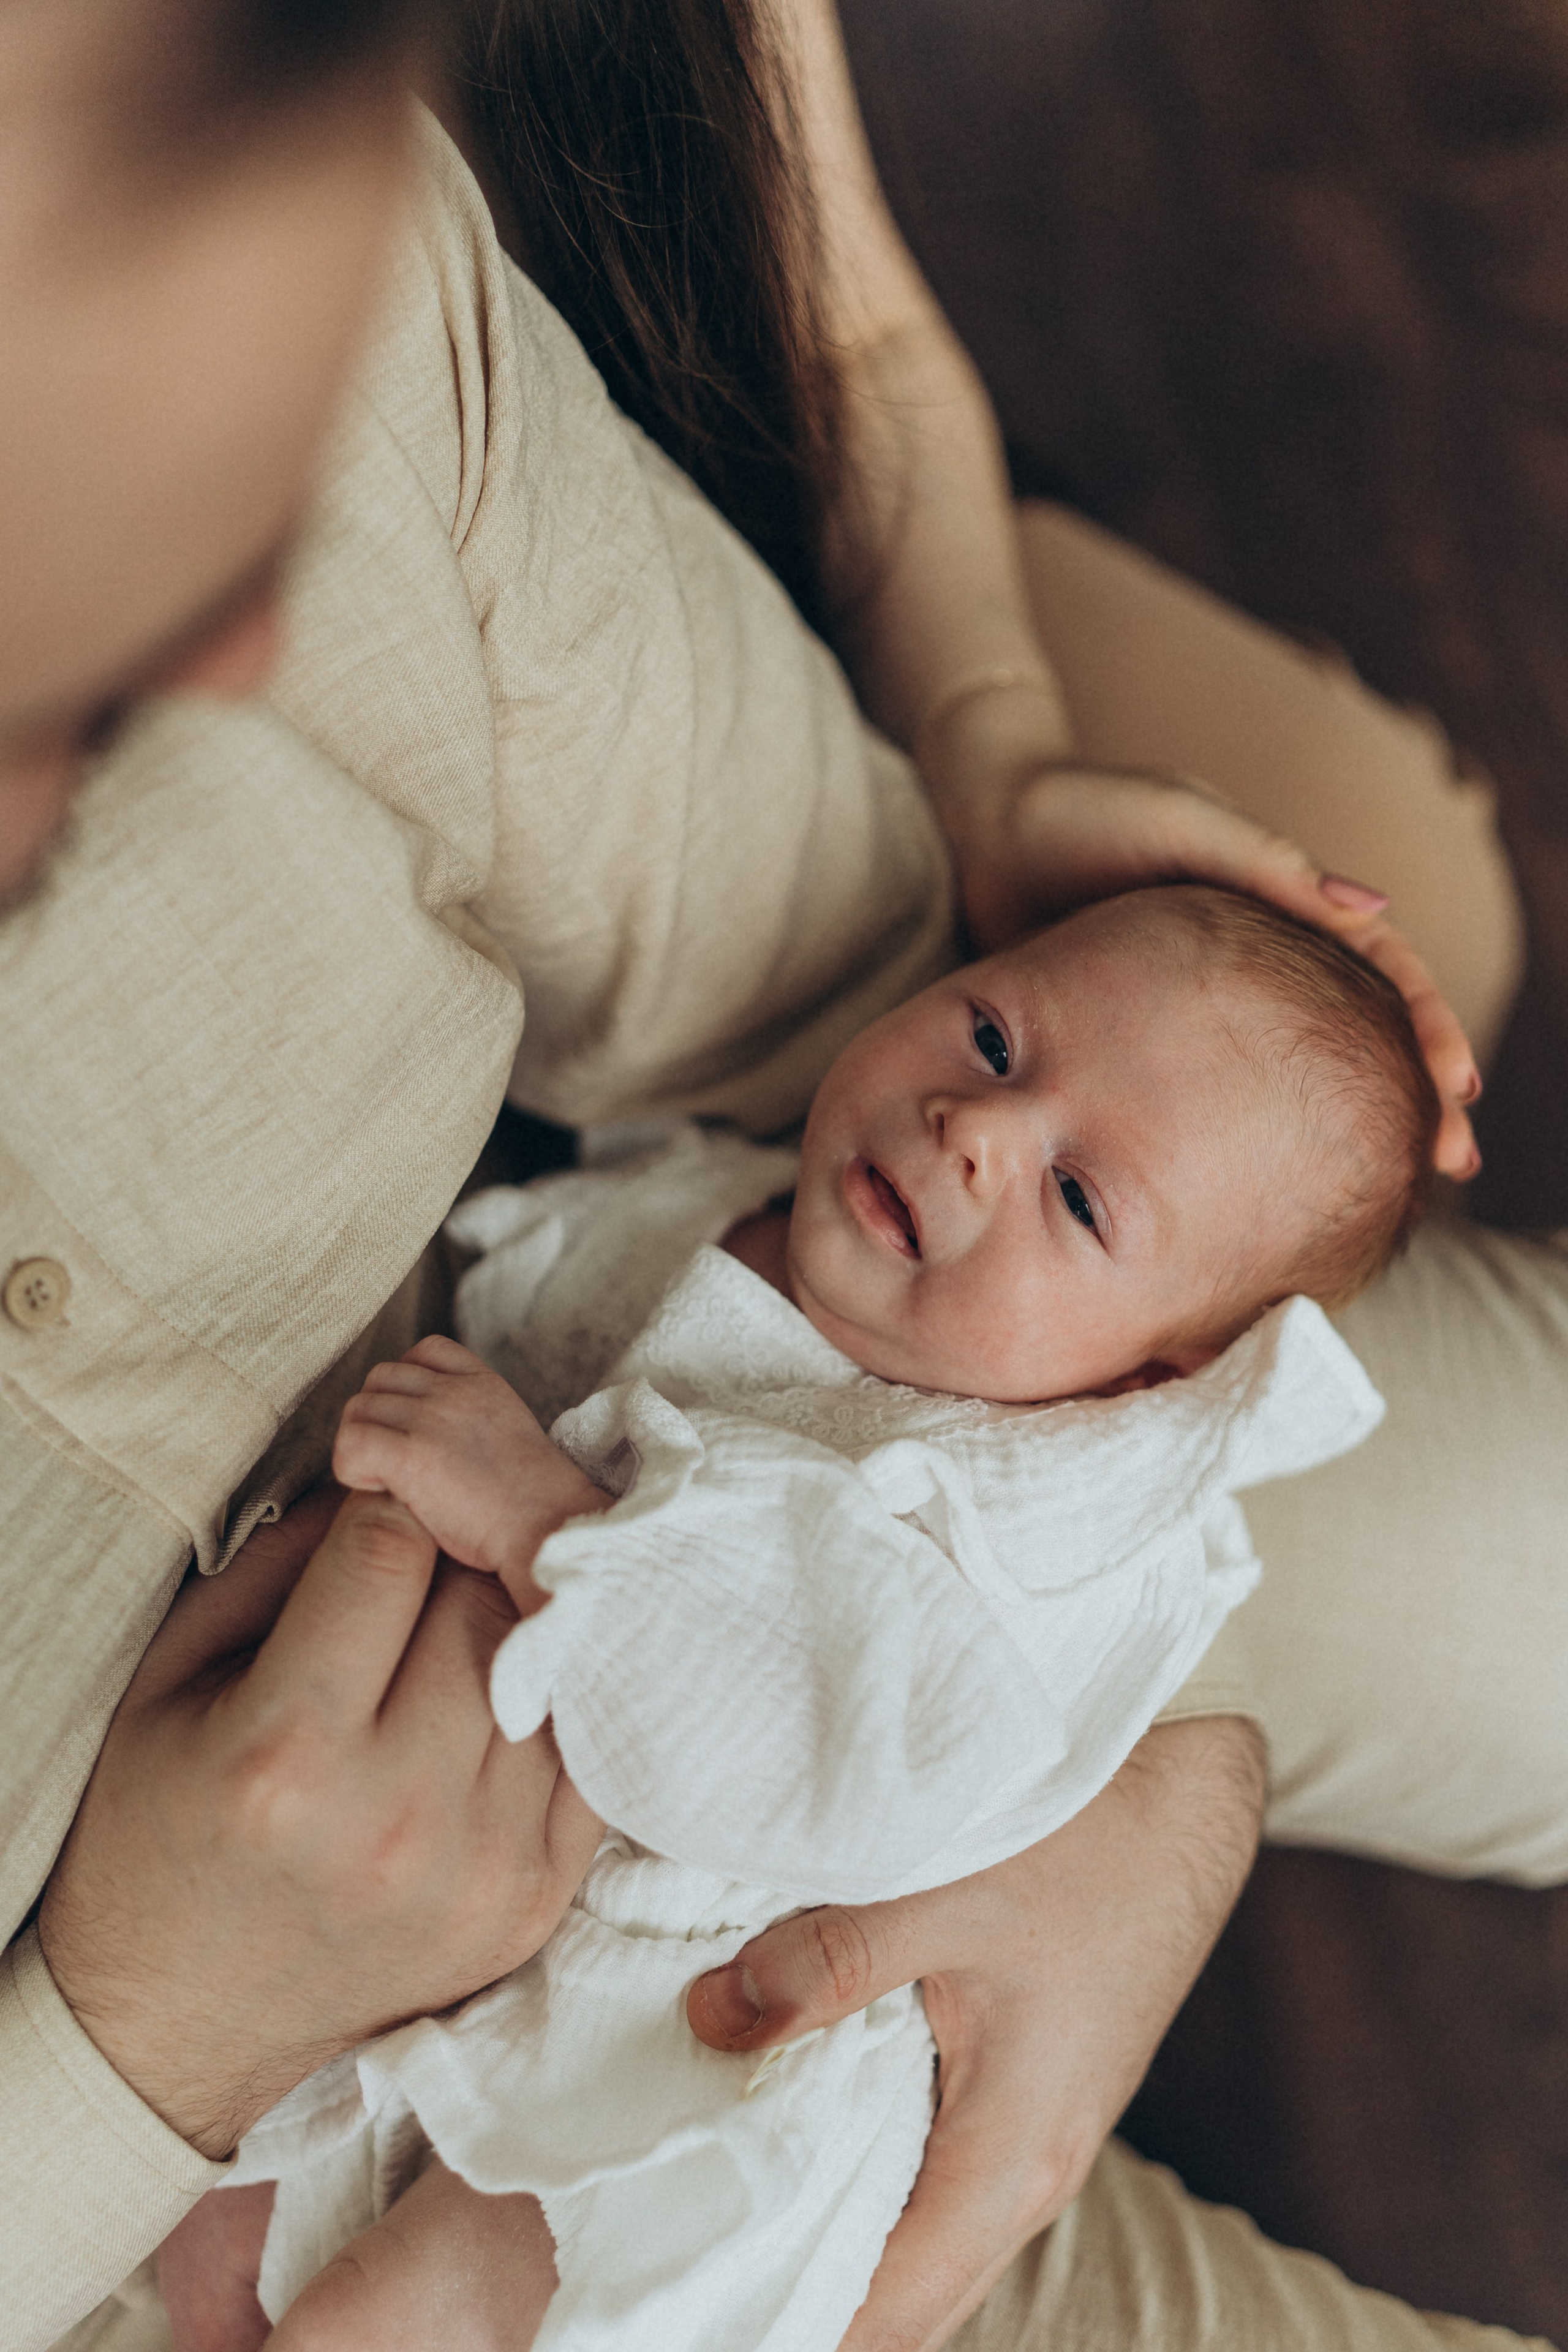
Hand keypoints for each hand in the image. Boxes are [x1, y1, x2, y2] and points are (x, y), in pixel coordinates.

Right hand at [39, 1485, 601, 2158]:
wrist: (176, 2020)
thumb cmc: (161, 1828)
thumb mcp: (175, 1677)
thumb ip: (280, 1563)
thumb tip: (386, 1479)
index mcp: (287, 1751)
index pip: (389, 1551)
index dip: (387, 1503)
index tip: (379, 1505)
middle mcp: (395, 1816)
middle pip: (482, 1600)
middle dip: (457, 1557)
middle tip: (429, 1562)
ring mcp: (480, 1868)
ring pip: (547, 1666)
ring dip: (510, 1631)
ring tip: (457, 1635)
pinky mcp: (533, 1903)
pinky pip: (583, 1752)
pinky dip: (552, 1708)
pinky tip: (501, 1700)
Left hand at [335, 1336, 609, 1610]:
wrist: (551, 1529)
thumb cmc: (536, 1506)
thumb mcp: (511, 1440)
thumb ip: (472, 1424)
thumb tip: (434, 1443)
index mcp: (483, 1385)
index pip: (424, 1351)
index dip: (406, 1385)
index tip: (413, 1426)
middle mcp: (454, 1392)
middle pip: (380, 1378)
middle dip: (376, 1416)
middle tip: (389, 1459)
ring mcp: (431, 1419)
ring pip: (358, 1408)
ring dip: (361, 1442)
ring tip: (384, 1478)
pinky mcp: (411, 1456)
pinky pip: (350, 1443)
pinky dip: (352, 1467)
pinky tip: (379, 1490)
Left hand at [687, 1715, 1264, 2351]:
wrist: (1187, 1797)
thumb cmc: (1088, 1846)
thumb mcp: (945, 1892)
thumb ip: (829, 1962)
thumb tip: (713, 2020)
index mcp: (1011, 2159)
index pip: (889, 2314)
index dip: (789, 2321)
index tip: (695, 2307)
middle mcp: (1029, 2173)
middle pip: (901, 2295)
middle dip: (796, 2291)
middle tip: (687, 2257)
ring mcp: (1032, 2135)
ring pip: (916, 2232)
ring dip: (828, 2227)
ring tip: (718, 2200)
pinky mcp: (1025, 2091)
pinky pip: (933, 2171)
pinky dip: (862, 2168)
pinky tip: (789, 2121)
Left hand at [932, 759, 1481, 1180]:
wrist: (990, 827)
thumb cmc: (1089, 809)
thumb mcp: (1183, 823)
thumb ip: (1269, 863)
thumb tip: (1372, 901)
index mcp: (1287, 898)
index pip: (1386, 968)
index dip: (1429, 1027)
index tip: (1456, 1090)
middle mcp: (1263, 951)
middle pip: (1361, 1026)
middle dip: (1415, 1091)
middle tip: (1451, 1165)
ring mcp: (1210, 994)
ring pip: (1299, 1063)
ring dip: (1350, 1118)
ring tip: (1392, 1188)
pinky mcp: (1148, 1025)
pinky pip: (1220, 1085)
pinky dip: (1259, 1128)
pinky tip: (1273, 1183)